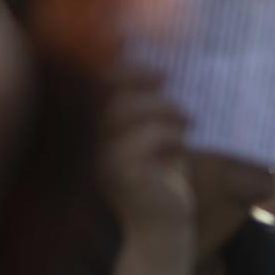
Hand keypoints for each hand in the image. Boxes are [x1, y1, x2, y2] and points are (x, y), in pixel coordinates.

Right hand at [98, 66, 194, 237]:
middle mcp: (87, 142)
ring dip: (164, 108)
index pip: (93, 83)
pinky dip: (172, 134)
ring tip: (187, 120)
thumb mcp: (160, 133)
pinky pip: (148, 136)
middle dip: (137, 75)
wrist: (167, 225)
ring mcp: (99, 157)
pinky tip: (184, 144)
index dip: (113, 62)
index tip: (139, 49)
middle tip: (166, 78)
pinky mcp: (120, 172)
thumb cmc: (165, 176)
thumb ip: (153, 103)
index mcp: (93, 129)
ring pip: (128, 110)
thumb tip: (164, 63)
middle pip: (105, 89)